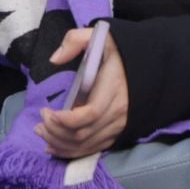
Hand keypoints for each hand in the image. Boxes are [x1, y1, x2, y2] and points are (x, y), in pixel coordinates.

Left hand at [36, 26, 128, 159]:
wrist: (150, 64)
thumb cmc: (120, 51)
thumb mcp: (100, 36)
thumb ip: (75, 40)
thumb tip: (54, 59)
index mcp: (113, 89)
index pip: (90, 114)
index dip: (66, 119)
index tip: (47, 112)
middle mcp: (118, 113)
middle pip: (84, 133)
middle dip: (56, 132)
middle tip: (39, 122)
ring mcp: (119, 125)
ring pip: (87, 145)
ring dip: (61, 143)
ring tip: (41, 132)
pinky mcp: (117, 133)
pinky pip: (94, 149)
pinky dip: (73, 152)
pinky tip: (54, 147)